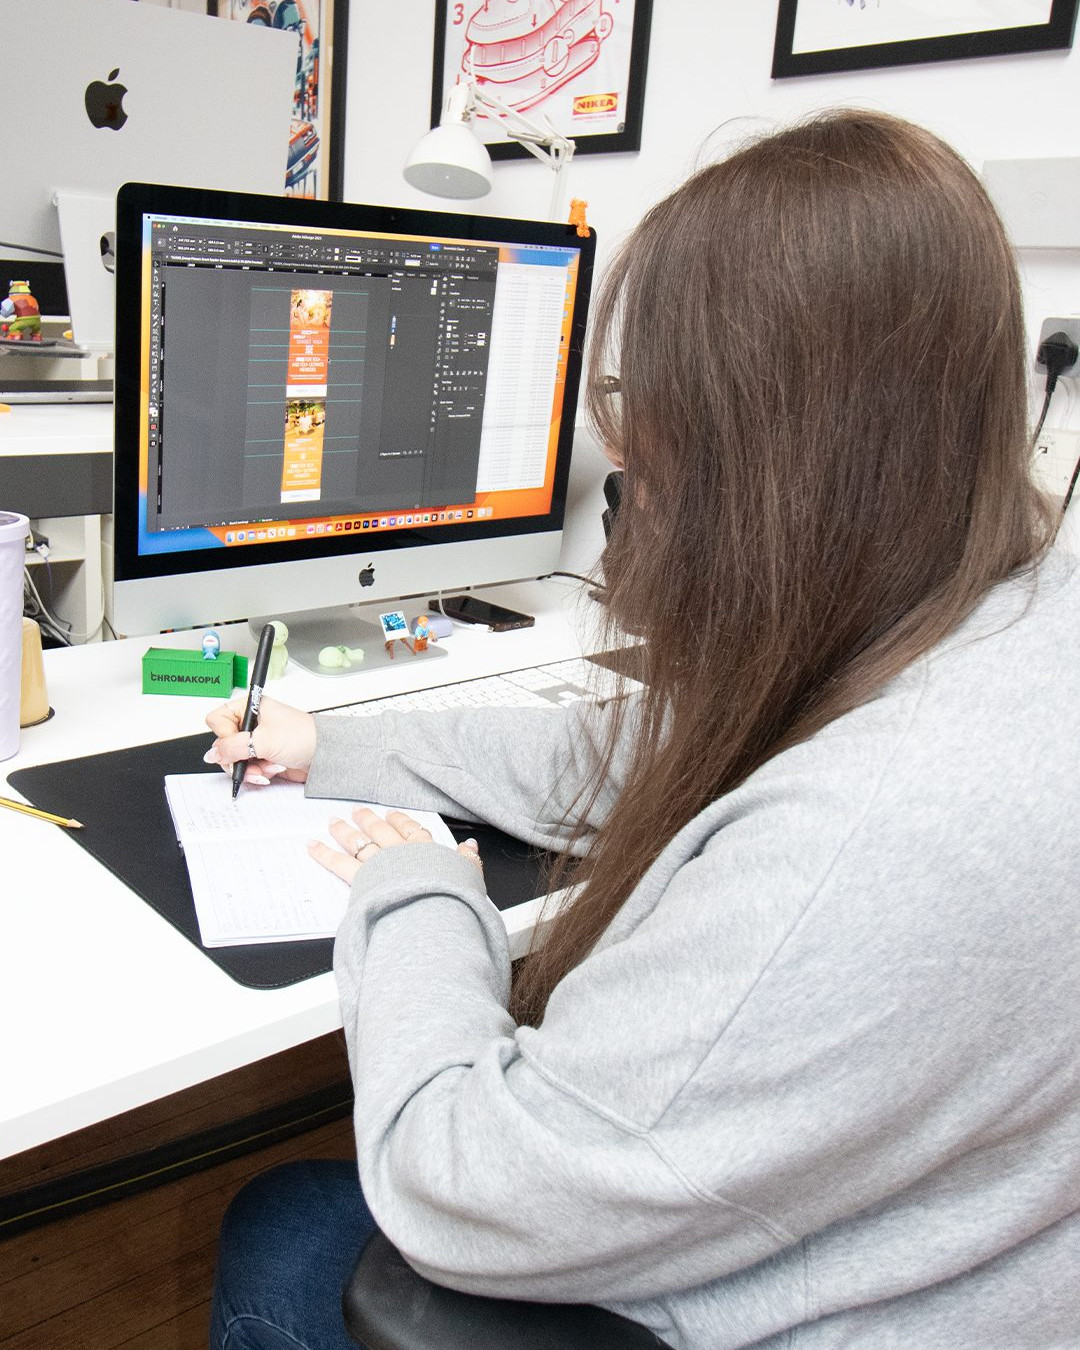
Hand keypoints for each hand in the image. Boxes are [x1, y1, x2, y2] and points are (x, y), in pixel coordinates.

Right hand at [204, 694, 315, 785]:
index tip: (239, 742)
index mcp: (249, 708)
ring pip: (234, 760)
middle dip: (238, 758)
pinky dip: (257, 773)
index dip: (224, 735)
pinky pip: (247, 768)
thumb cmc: (303, 737)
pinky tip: (271, 772)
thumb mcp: (263, 740)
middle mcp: (251, 723)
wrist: (325, 755)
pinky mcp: (262, 757)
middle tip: (252, 761)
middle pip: (223, 744)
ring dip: (250, 768)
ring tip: (267, 768)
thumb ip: (232, 747)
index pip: (217, 720)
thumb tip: (212, 754)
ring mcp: (256, 741)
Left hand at [308, 806, 482, 885]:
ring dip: (344, 830)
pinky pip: (338, 863)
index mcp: (426, 851)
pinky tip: (313, 845)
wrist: (432, 916)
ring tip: (333, 822)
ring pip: (359, 841)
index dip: (401, 821)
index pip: (412, 830)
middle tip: (357, 811)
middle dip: (368, 819)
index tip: (393, 815)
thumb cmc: (450, 901)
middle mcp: (400, 852)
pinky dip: (323, 853)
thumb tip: (470, 847)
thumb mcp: (469, 878)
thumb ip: (468, 860)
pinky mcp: (361, 878)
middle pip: (382, 830)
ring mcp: (379, 864)